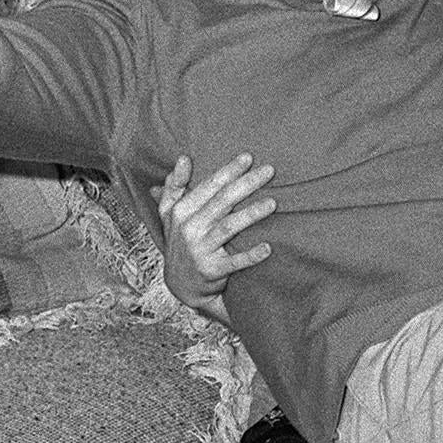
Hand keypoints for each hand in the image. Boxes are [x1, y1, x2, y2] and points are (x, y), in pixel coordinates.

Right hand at [153, 154, 275, 320]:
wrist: (181, 284)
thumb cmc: (181, 241)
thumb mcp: (169, 214)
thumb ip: (174, 186)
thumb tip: (183, 158)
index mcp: (180, 211)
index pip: (208, 186)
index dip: (228, 171)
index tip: (248, 157)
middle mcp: (188, 229)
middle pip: (222, 202)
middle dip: (246, 184)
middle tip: (269, 170)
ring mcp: (199, 250)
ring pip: (228, 228)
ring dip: (251, 214)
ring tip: (273, 202)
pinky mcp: (211, 270)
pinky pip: (234, 262)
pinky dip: (250, 255)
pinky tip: (268, 248)